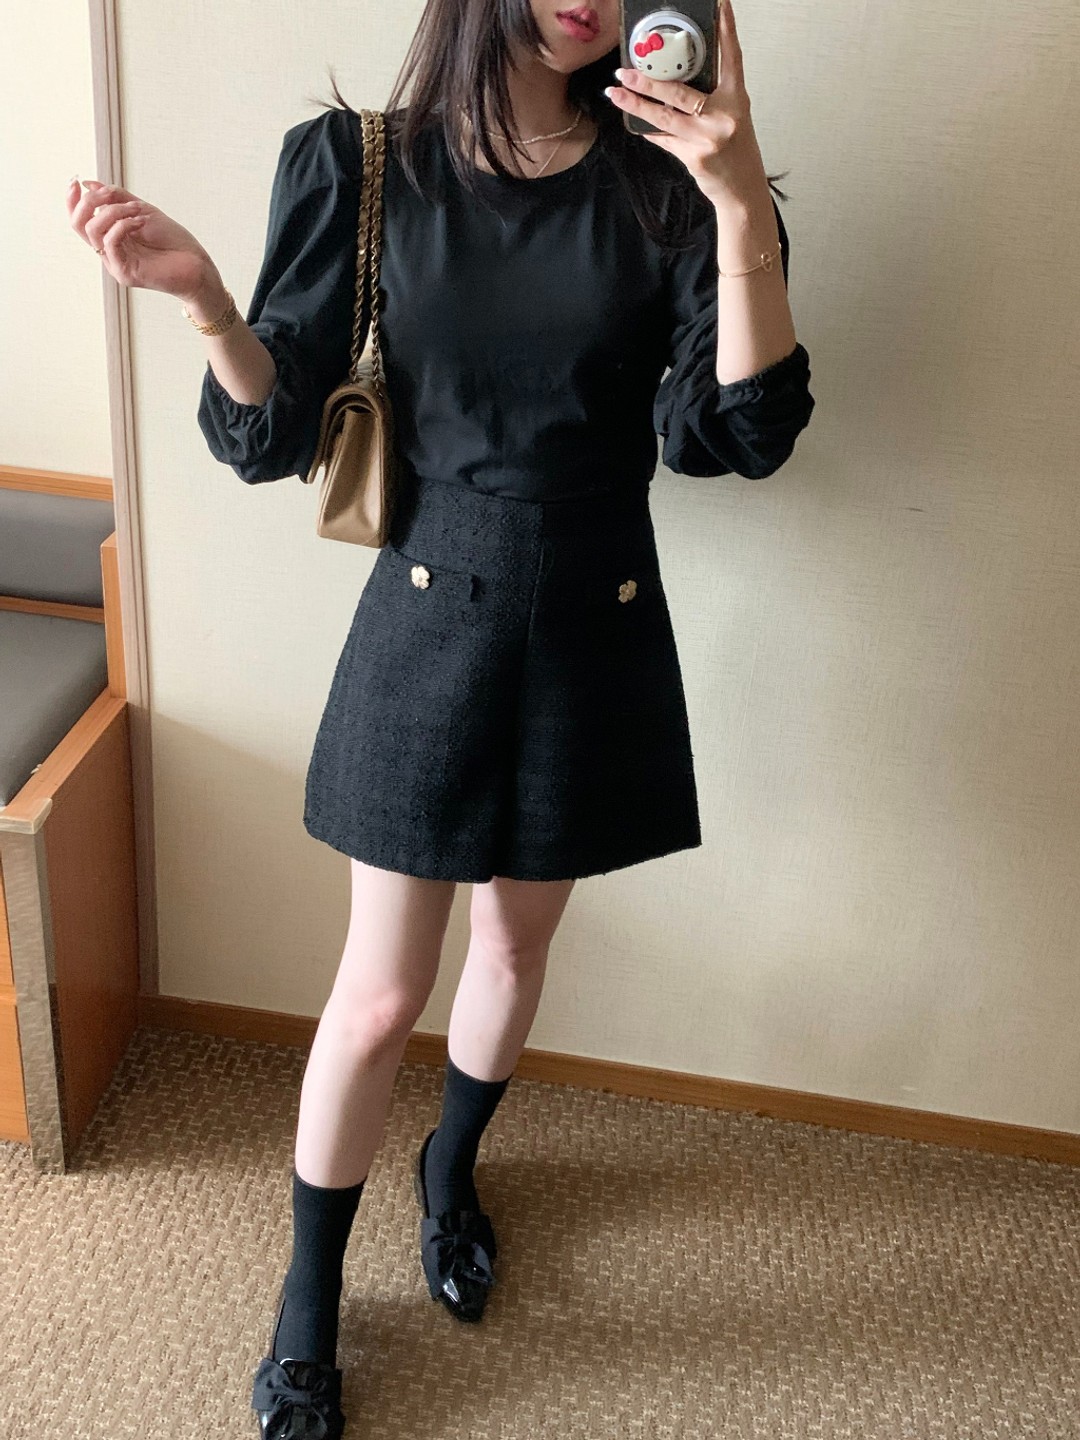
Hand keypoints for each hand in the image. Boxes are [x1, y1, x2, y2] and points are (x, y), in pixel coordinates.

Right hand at [65, 177, 219, 303]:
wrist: (196, 265)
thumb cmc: (173, 241)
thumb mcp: (142, 210)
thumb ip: (116, 198)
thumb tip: (89, 183)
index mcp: (110, 237)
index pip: (80, 220)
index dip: (72, 200)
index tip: (76, 180)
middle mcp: (109, 251)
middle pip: (79, 224)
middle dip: (89, 202)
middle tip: (109, 193)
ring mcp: (115, 263)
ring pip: (93, 231)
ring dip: (113, 212)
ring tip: (136, 209)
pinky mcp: (124, 273)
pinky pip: (110, 243)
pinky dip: (123, 225)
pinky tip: (140, 221)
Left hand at [606, 0, 762, 209]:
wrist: (741, 190)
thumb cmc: (736, 151)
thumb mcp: (730, 116)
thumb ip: (710, 97)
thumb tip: (675, 79)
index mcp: (736, 99)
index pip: (731, 58)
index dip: (726, 30)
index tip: (719, 6)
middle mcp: (723, 116)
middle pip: (680, 91)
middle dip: (649, 81)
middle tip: (626, 69)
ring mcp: (706, 138)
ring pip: (664, 116)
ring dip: (637, 104)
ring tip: (617, 92)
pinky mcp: (693, 157)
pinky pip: (664, 139)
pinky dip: (648, 130)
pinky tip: (633, 121)